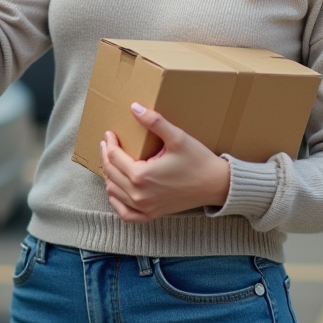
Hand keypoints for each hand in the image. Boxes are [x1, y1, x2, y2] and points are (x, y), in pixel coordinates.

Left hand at [100, 103, 230, 222]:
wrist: (215, 184)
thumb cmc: (198, 160)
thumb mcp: (177, 137)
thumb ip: (154, 122)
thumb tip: (134, 107)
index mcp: (142, 175)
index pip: (115, 157)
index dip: (109, 143)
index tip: (109, 133)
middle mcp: (139, 194)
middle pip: (111, 173)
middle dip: (106, 156)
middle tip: (108, 144)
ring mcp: (144, 207)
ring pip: (114, 192)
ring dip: (109, 175)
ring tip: (111, 161)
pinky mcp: (151, 214)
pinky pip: (125, 213)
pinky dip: (116, 201)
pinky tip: (116, 190)